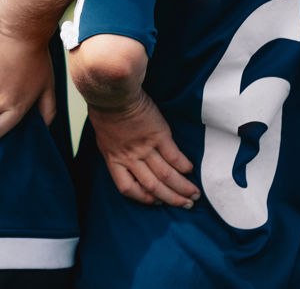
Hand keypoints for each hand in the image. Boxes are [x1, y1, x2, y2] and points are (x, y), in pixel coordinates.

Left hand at [90, 89, 198, 207]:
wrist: (112, 93)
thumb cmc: (106, 112)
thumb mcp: (104, 138)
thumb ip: (116, 153)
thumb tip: (131, 163)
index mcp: (114, 159)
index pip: (127, 188)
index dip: (143, 198)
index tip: (156, 201)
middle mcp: (130, 157)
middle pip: (153, 185)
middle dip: (172, 198)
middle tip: (186, 204)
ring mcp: (145, 147)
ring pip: (166, 175)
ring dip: (182, 186)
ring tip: (194, 194)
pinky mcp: (158, 135)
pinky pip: (174, 156)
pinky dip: (184, 166)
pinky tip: (190, 169)